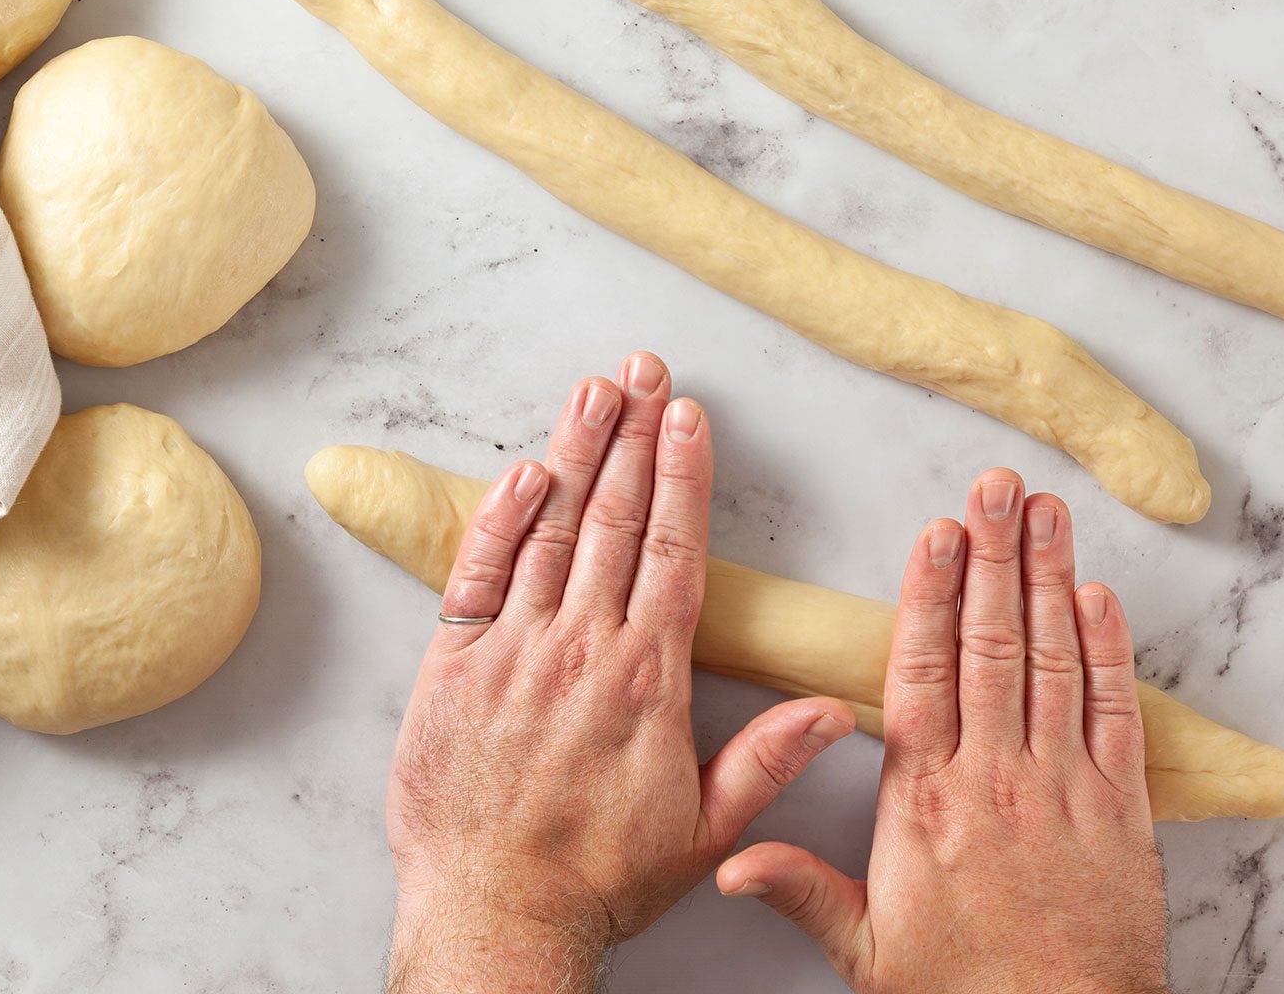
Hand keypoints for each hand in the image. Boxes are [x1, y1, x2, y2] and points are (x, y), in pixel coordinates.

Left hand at [385, 353, 854, 993]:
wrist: (495, 912)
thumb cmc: (600, 879)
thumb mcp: (704, 831)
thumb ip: (766, 759)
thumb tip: (832, 708)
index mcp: (647, 681)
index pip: (673, 552)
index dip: (682, 476)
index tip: (688, 417)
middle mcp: (581, 650)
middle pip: (613, 520)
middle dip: (632, 437)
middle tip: (644, 371)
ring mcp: (512, 650)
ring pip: (550, 531)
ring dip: (574, 453)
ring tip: (594, 390)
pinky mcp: (450, 664)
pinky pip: (476, 574)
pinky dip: (499, 519)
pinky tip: (523, 471)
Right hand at [717, 469, 1168, 993]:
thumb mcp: (865, 948)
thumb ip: (800, 889)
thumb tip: (731, 862)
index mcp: (926, 801)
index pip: (923, 673)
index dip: (929, 596)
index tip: (933, 534)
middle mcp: (995, 779)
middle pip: (992, 646)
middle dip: (992, 557)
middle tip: (995, 488)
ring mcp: (1064, 788)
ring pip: (1054, 662)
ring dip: (1048, 580)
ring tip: (1044, 513)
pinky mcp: (1122, 810)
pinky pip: (1116, 714)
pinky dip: (1109, 651)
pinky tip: (1097, 596)